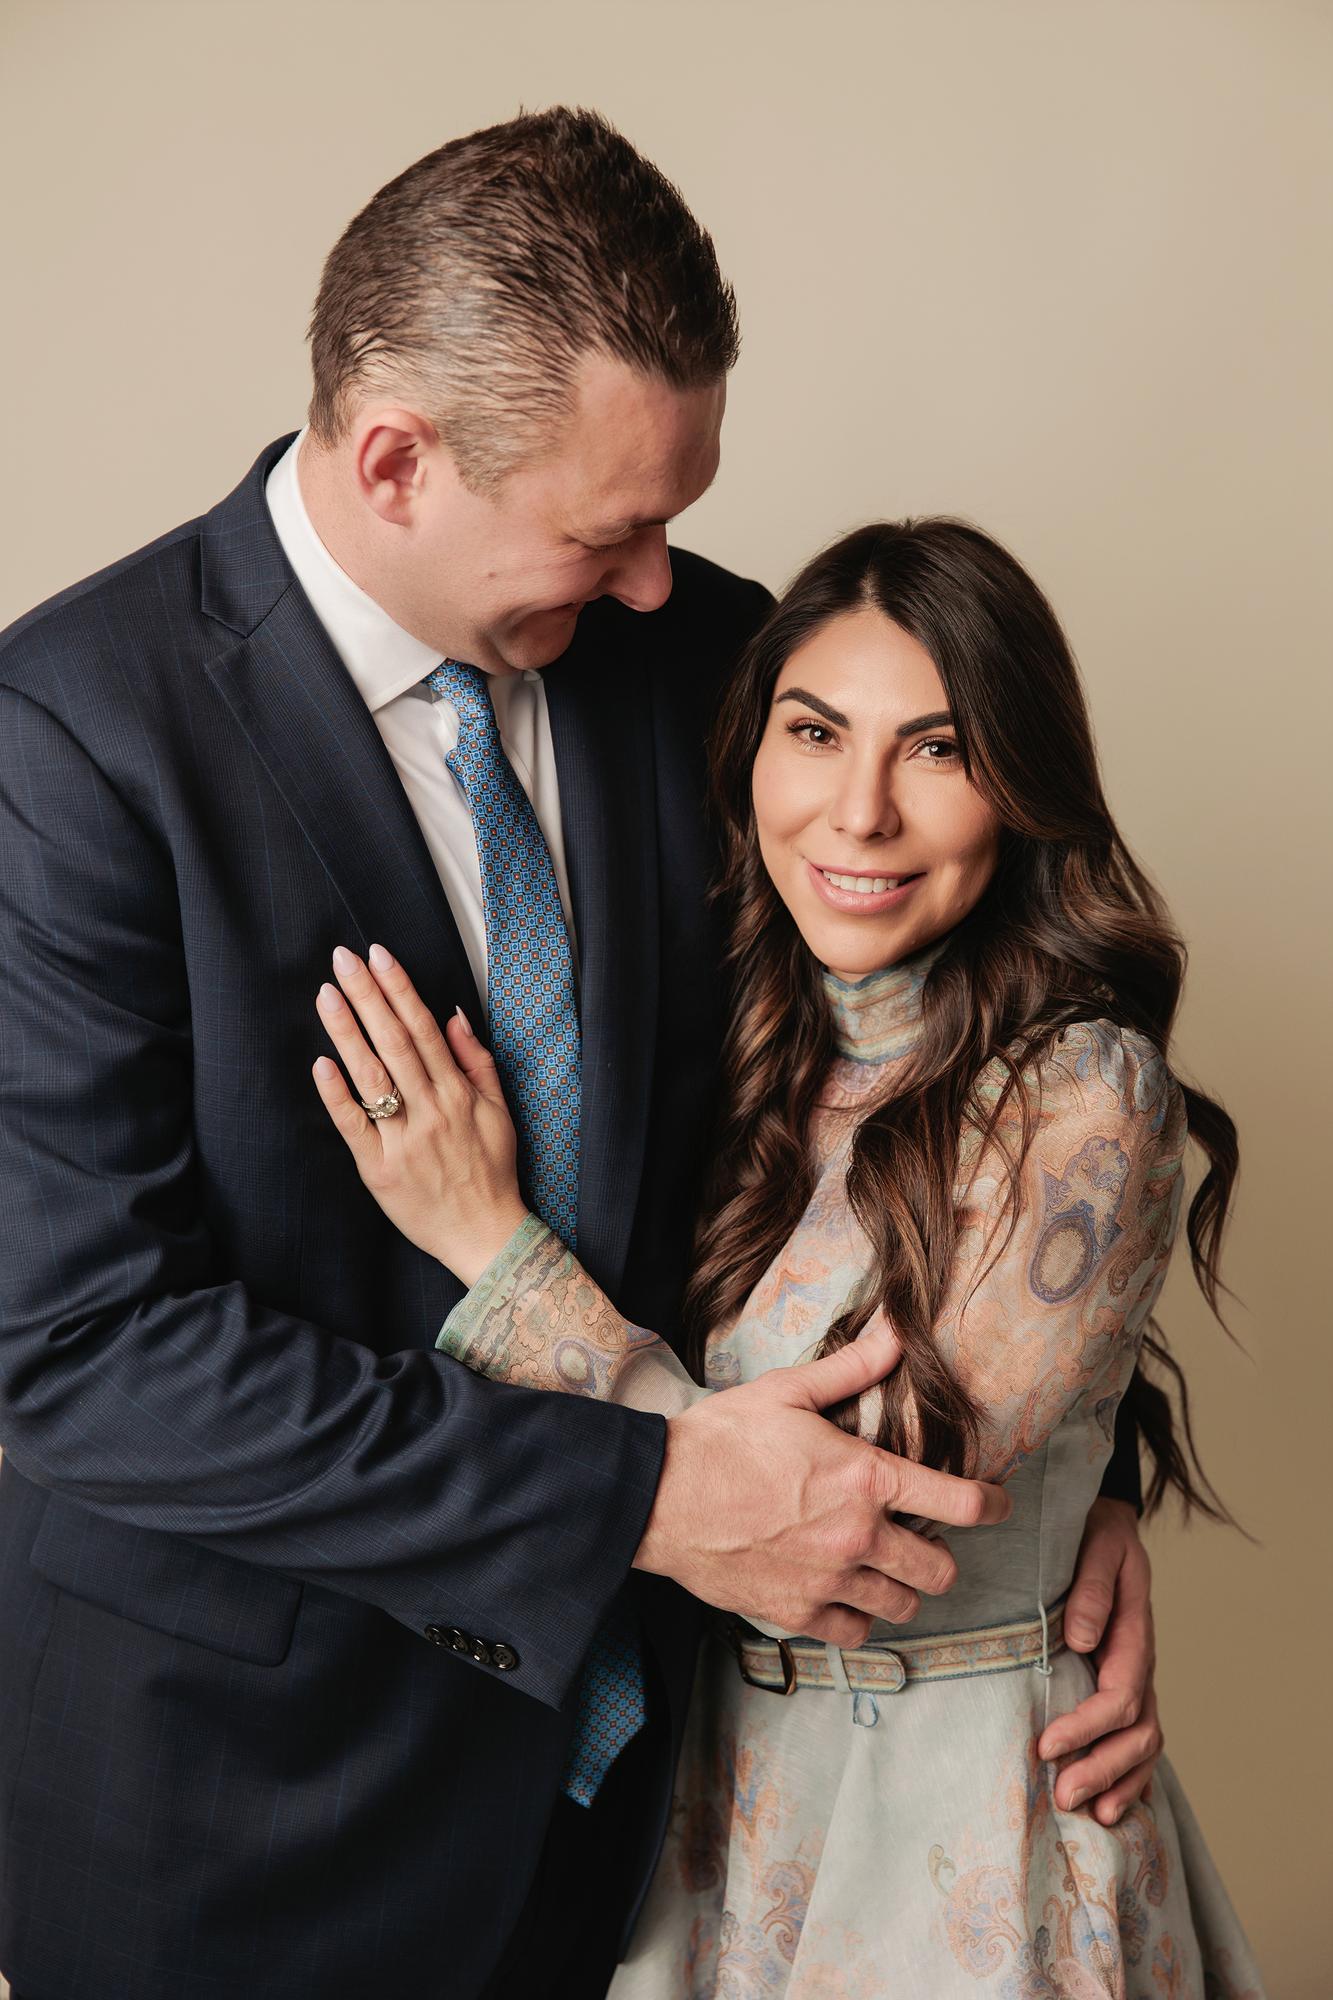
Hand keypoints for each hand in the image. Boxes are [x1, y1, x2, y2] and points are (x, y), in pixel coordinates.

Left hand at [312, 944, 528, 1284]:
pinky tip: (321, 1063)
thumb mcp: (499, 1112)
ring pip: (371, 1077)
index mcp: (457, 1094)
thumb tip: (453, 1017)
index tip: (379, 956)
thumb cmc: (491, 1172)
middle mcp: (431, 1111)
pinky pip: (354, 1126)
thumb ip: (477, 1062)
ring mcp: (403, 1140)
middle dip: (368, 996)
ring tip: (327, 995)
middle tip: (342, 960)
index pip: (423, 1029)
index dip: (399, 989)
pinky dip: (337, 1094)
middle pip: (394, 1042)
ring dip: (347, 1032)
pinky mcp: (379, 1169)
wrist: (484, 1234)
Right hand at [634, 1322, 1010, 1643]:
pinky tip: (846, 1594)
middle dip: (942, 1555)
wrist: (660, 1494)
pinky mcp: (796, 1612)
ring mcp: (829, 1581)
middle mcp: (859, 1537)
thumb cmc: (723, 1437)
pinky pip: (855, 1632)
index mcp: (866, 1478)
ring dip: (902, 1588)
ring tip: (884, 1567)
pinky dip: (859, 1618)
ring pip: (902, 1605)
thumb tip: (897, 1333)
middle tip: (923, 1538)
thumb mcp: (790, 1391)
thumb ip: (852, 1368)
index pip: (960, 1504)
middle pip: (940, 1570)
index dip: (992, 1505)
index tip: (997, 1504)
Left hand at [1036, 1497, 1163, 1819]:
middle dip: (1101, 1769)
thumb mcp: (1098, 1545)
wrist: (1106, 1525)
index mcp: (1135, 1634)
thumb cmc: (1096, 1533)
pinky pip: (1137, 1740)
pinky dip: (1129, 1777)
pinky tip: (1109, 1806)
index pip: (1121, 1696)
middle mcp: (1140, 1663)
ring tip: (1089, 1814)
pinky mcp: (1124, 1685)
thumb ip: (1091, 1588)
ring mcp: (1136, 1678)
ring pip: (1143, 1744)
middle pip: (1137, 1733)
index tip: (1046, 1745)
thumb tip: (1080, 1639)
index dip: (1086, 1728)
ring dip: (1118, 1782)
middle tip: (1061, 1797)